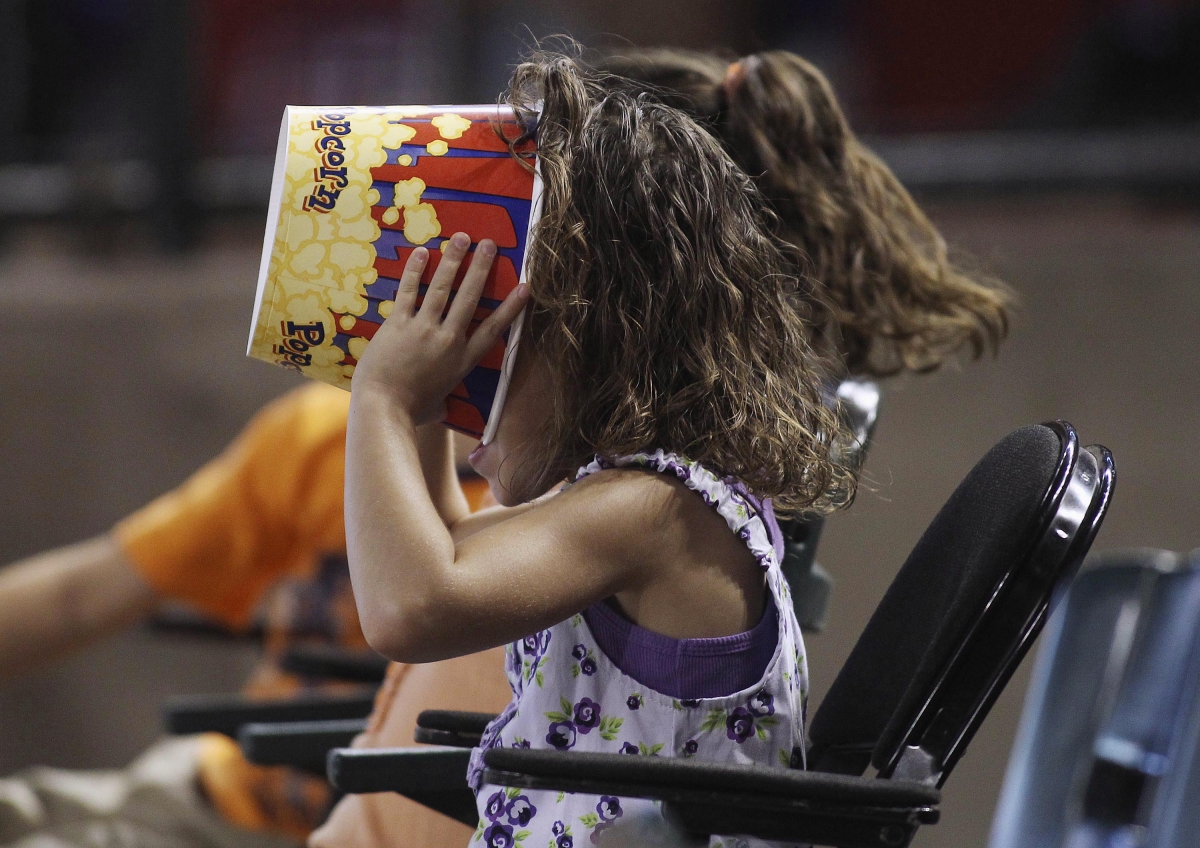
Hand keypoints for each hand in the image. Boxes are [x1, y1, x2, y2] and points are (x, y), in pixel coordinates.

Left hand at [353, 232, 529, 424]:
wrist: (383, 409)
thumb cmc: (410, 413)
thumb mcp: (436, 408)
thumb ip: (442, 401)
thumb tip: (441, 407)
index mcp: (462, 361)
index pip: (493, 329)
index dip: (511, 307)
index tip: (525, 287)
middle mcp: (448, 340)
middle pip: (469, 298)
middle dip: (481, 268)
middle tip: (490, 245)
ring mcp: (424, 329)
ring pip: (442, 288)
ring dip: (453, 260)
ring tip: (462, 238)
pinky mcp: (398, 324)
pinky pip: (409, 292)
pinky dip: (415, 271)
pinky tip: (421, 252)